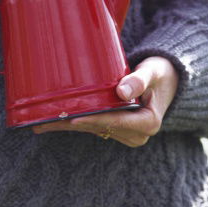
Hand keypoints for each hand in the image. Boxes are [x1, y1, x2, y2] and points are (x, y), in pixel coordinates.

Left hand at [32, 56, 178, 146]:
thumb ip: (140, 79)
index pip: (115, 120)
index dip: (93, 119)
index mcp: (148, 122)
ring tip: (39, 123)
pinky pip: (92, 127)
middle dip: (71, 124)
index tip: (72, 117)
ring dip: (66, 126)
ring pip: (91, 129)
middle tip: (44, 120)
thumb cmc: (161, 73)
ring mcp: (125, 134)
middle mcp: (136, 134)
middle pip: (98, 127)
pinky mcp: (116, 129)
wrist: (168, 81)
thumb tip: (122, 92)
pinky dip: (73, 123)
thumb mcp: (154, 72)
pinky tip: (51, 122)